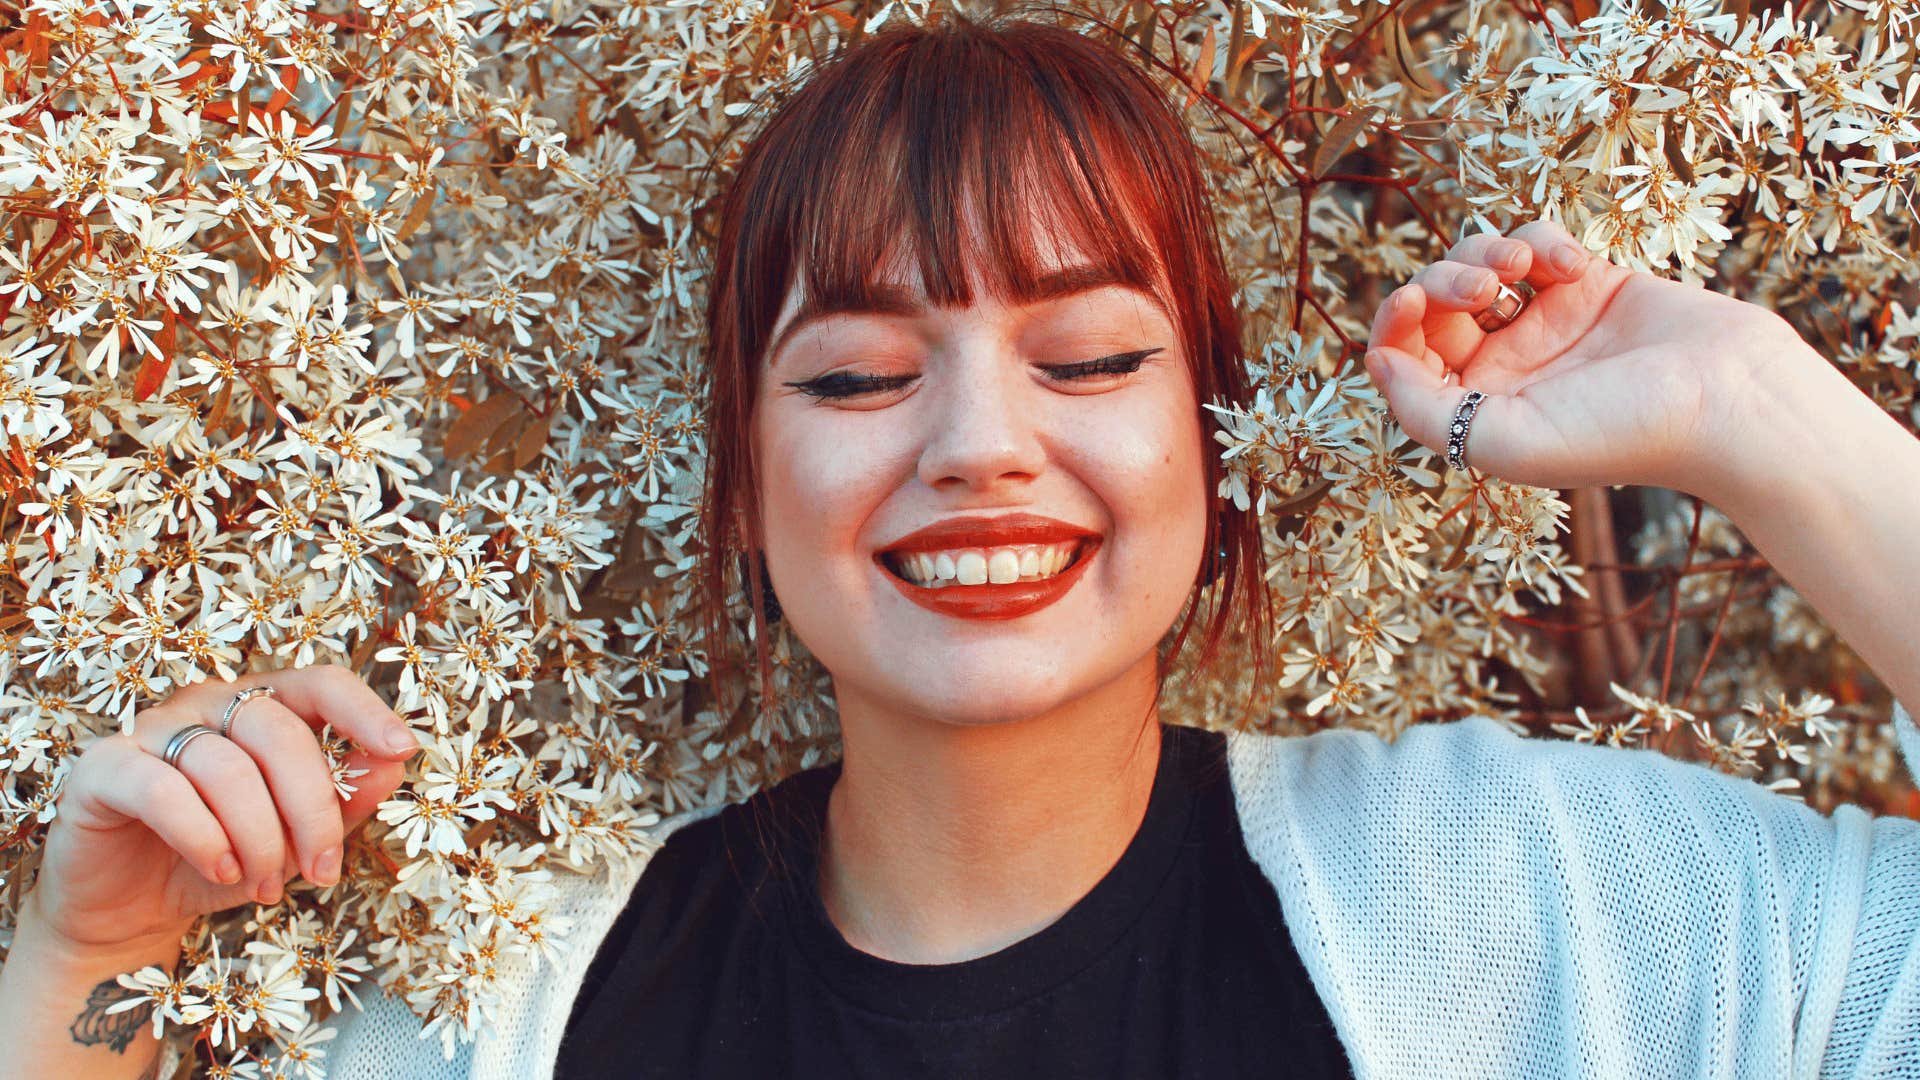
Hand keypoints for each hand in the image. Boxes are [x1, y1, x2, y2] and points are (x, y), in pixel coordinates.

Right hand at [30, 665, 419, 951]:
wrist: (128, 913)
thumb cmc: (220, 863)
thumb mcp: (295, 839)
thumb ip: (343, 799)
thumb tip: (394, 764)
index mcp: (261, 707)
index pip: (320, 684)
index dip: (364, 711)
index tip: (401, 748)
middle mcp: (208, 704)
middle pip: (280, 732)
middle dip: (312, 809)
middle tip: (320, 870)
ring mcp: (152, 729)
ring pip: (228, 768)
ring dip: (259, 838)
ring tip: (266, 885)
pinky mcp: (104, 769)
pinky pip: (165, 791)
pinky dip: (204, 836)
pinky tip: (221, 871)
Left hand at [1362, 219, 1818, 492]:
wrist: (1727, 400)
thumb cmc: (1619, 433)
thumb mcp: (1502, 440)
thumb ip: (1425, 410)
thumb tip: (1374, 363)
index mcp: (1476, 409)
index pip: (1404, 356)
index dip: (1394, 320)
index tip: (1412, 299)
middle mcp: (1505, 367)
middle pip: (1435, 303)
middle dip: (1443, 280)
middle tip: (1485, 287)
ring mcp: (1546, 322)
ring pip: (1477, 262)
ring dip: (1484, 251)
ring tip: (1520, 267)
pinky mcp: (1589, 284)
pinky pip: (1536, 241)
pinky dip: (1541, 240)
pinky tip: (1574, 266)